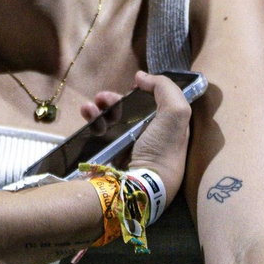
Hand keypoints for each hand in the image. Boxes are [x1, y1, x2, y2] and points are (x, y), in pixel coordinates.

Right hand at [82, 71, 192, 194]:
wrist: (137, 186)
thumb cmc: (162, 150)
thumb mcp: (176, 114)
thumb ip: (165, 89)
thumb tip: (142, 77)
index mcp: (168, 128)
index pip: (157, 104)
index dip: (146, 91)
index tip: (135, 86)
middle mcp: (149, 136)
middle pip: (132, 108)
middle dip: (118, 98)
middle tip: (106, 96)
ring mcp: (127, 146)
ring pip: (112, 117)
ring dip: (101, 106)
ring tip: (92, 105)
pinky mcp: (108, 153)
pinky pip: (98, 130)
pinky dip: (91, 118)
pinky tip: (87, 113)